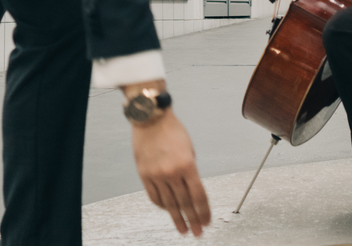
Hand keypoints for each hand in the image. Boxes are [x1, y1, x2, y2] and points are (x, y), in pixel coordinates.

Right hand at [131, 106, 210, 235]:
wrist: (150, 118)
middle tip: (197, 232)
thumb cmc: (171, 130)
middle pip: (184, 203)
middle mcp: (172, 172)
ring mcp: (156, 175)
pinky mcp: (144, 175)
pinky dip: (162, 206)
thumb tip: (192, 190)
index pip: (199, 195)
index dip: (204, 211)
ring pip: (169, 204)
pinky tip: (168, 211)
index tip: (206, 221)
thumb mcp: (189, 149)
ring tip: (182, 229)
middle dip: (192, 220)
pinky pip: (154, 196)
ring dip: (177, 218)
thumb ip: (190, 170)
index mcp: (187, 165)